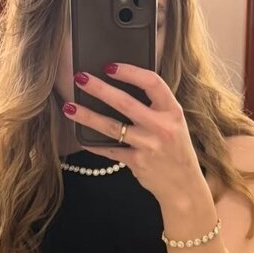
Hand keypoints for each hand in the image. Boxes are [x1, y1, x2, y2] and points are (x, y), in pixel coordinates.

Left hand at [63, 63, 205, 205]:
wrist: (184, 186)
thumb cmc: (176, 150)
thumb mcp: (175, 123)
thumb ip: (156, 106)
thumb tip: (122, 86)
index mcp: (173, 111)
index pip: (152, 82)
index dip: (129, 72)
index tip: (110, 67)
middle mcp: (162, 127)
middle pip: (125, 103)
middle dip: (99, 89)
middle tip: (80, 78)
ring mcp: (148, 146)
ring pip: (112, 127)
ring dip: (88, 116)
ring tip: (69, 107)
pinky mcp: (137, 163)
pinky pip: (110, 150)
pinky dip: (93, 144)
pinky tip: (81, 136)